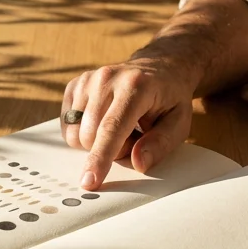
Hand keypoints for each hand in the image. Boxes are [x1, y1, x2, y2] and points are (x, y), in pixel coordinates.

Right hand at [62, 59, 196, 189]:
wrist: (159, 67)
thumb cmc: (170, 98)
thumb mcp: (179, 122)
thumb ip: (161, 144)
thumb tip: (137, 163)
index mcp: (135, 86)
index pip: (111, 128)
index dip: (100, 158)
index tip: (89, 181)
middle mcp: (106, 78)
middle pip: (90, 136)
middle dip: (111, 150)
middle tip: (134, 136)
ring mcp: (87, 80)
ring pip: (75, 134)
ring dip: (96, 143)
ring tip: (120, 128)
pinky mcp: (75, 85)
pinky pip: (67, 127)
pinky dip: (84, 133)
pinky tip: (103, 121)